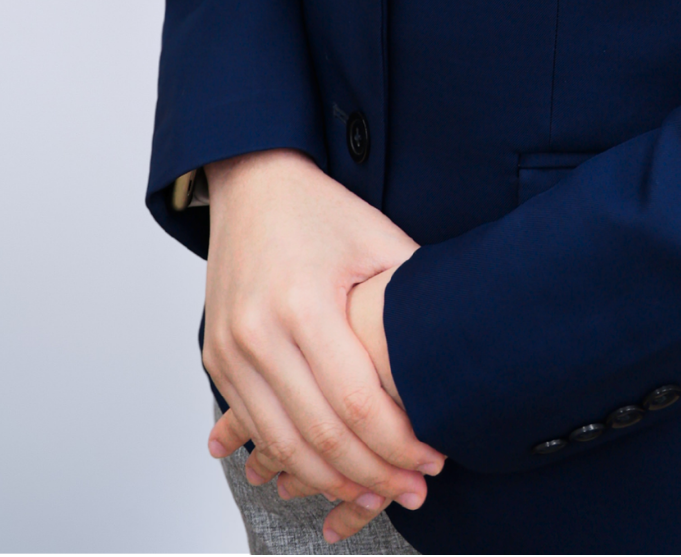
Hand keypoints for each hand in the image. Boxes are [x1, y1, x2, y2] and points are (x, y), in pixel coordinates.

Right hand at [202, 150, 442, 525]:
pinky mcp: (217, 361)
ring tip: (378, 494)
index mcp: (304, 303)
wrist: (251, 184)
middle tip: (414, 491)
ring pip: (283, 445)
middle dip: (374, 474)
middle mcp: (259, 333)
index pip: (357, 401)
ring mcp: (230, 351)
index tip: (433, 459)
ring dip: (333, 480)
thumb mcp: (378, 239)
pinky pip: (256, 428)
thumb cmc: (320, 210)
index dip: (399, 442)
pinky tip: (330, 475)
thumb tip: (463, 345)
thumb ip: (413, 296)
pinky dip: (293, 460)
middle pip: (321, 434)